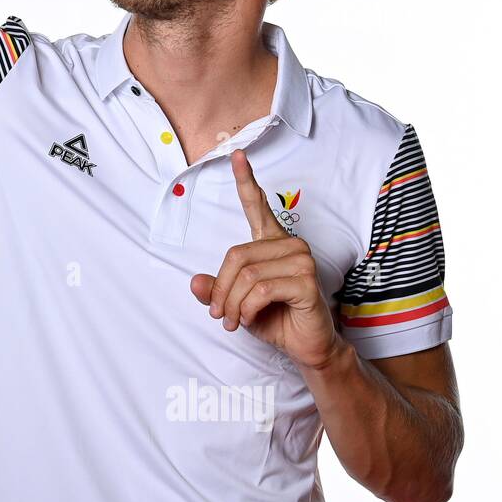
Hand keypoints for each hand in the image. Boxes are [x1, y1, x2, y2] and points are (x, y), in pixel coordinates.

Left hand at [189, 149, 343, 370]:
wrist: (306, 346)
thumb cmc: (274, 319)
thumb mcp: (236, 304)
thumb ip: (216, 291)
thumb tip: (194, 283)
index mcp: (272, 243)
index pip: (257, 207)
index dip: (246, 181)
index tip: (237, 156)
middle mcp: (289, 245)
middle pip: (235, 255)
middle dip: (221, 290)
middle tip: (219, 315)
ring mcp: (301, 260)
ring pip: (246, 274)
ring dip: (232, 303)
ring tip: (233, 321)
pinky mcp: (306, 280)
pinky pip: (260, 290)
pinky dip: (246, 308)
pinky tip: (250, 319)